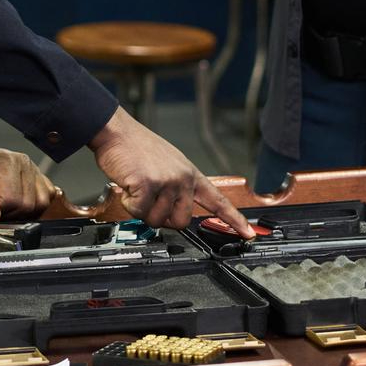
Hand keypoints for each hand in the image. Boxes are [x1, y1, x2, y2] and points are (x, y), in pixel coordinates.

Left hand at [0, 148, 59, 221]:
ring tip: (5, 205)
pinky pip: (47, 198)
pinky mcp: (38, 177)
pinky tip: (17, 204)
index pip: (12, 199)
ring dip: (23, 212)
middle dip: (10, 213)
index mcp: (6, 161)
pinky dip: (34, 207)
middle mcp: (24, 163)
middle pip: (29, 204)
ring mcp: (33, 169)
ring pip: (41, 203)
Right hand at [86, 107, 254, 234]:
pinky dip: (128, 203)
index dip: (234, 219)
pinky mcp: (148, 185)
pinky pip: (138, 212)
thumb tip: (174, 212)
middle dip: (162, 217)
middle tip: (149, 199)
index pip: (218, 200)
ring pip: (156, 220)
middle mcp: (183, 179)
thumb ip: (177, 187)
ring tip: (137, 185)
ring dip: (141, 209)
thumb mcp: (168, 164)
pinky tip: (128, 185)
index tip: (248, 233)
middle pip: (181, 222)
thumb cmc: (137, 148)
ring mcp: (167, 181)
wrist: (117, 132)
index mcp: (190, 174)